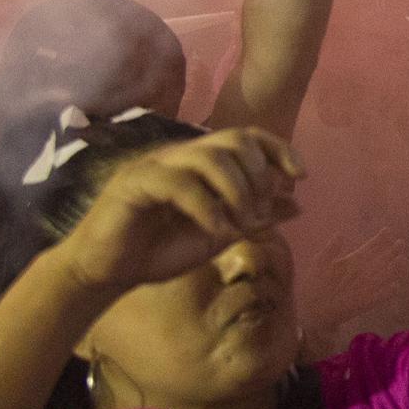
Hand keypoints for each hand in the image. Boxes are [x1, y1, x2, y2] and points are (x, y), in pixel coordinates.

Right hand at [56, 130, 302, 296]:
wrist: (108, 272)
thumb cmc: (160, 251)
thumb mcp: (219, 235)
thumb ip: (254, 218)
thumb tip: (297, 205)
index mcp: (199, 163)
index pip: (245, 136)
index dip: (278, 149)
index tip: (300, 176)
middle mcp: (178, 156)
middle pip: (233, 140)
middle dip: (257, 176)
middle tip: (258, 214)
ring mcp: (155, 166)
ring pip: (209, 157)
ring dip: (237, 191)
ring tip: (240, 223)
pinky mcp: (134, 184)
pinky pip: (179, 184)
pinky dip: (207, 208)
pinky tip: (216, 231)